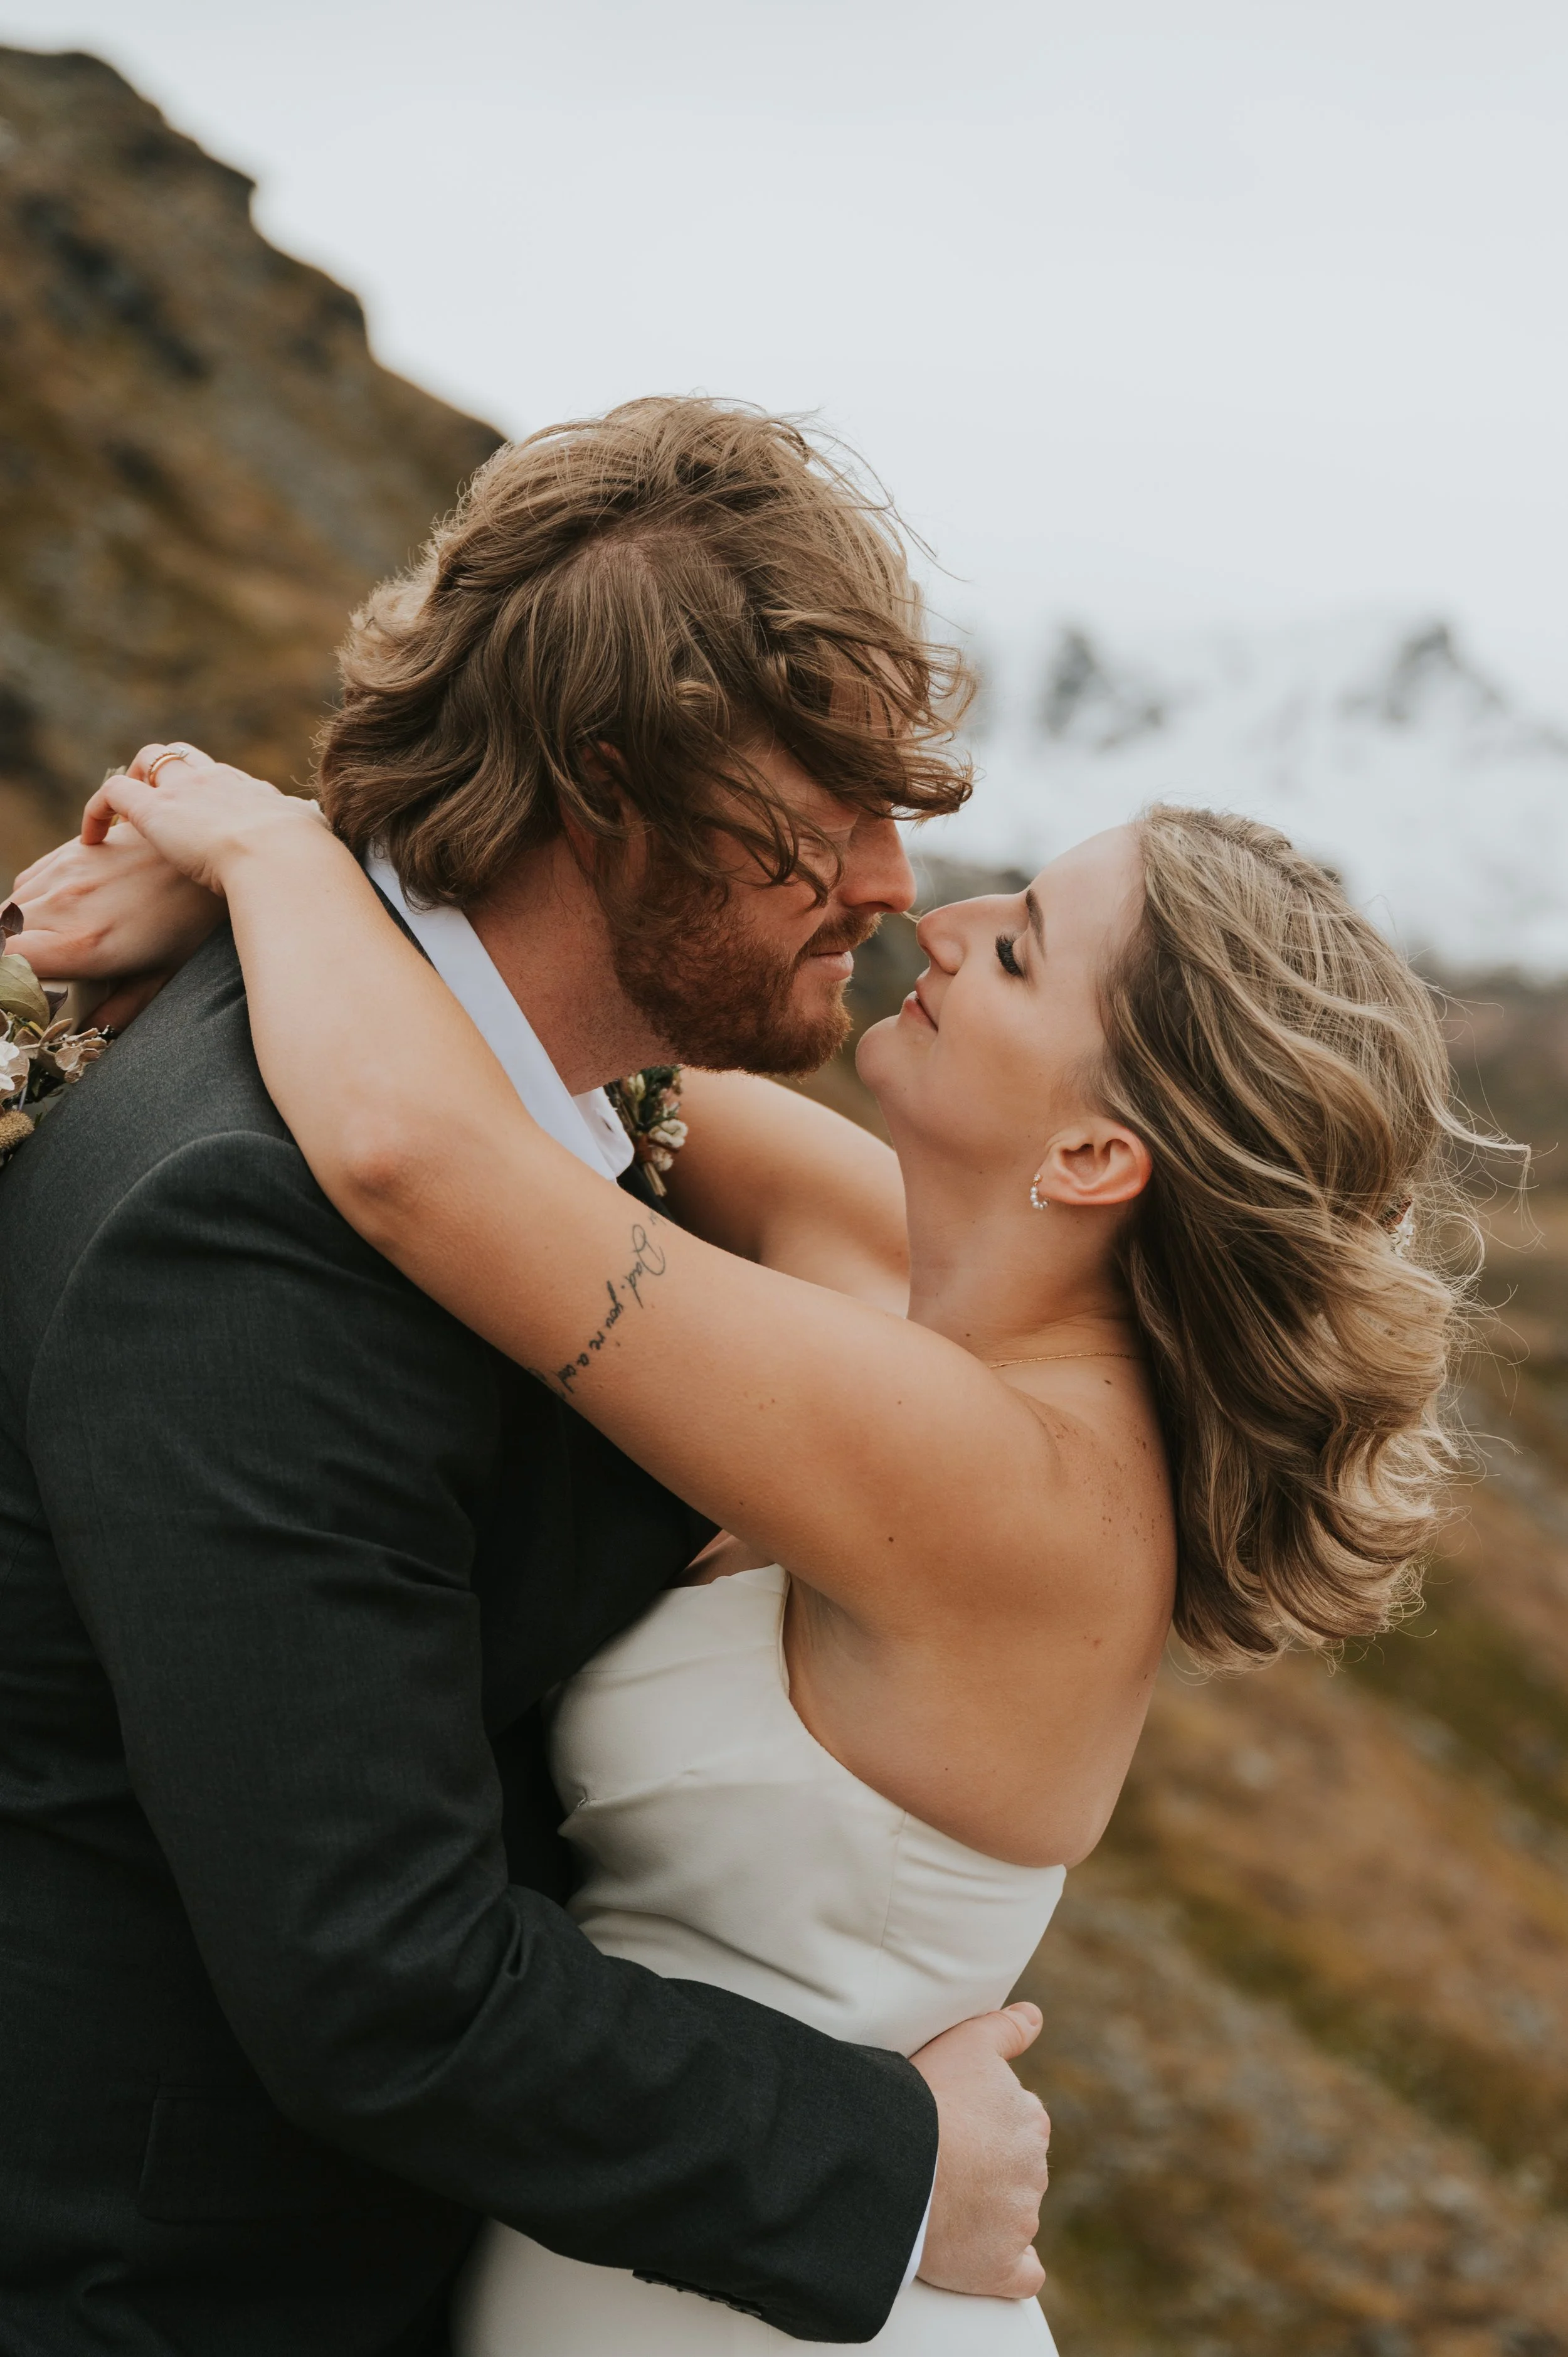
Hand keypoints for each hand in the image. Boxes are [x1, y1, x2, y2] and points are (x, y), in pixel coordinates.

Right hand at [10, 828, 221, 986]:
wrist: (211, 849)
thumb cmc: (193, 920)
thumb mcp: (165, 972)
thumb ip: (123, 1005)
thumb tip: (91, 1031)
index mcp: (84, 944)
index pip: (10, 960)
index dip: (9, 980)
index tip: (21, 993)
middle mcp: (65, 906)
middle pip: (3, 934)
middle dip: (10, 958)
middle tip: (34, 975)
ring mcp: (65, 874)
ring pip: (10, 906)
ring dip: (14, 930)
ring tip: (39, 949)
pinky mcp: (71, 851)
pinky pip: (27, 879)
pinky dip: (27, 901)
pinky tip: (49, 915)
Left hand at [80, 743, 326, 896]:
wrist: (283, 859)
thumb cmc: (307, 865)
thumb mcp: (318, 854)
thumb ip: (317, 853)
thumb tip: (330, 863)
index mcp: (257, 796)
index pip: (227, 782)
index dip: (210, 796)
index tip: (205, 824)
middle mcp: (219, 782)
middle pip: (187, 758)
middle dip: (170, 775)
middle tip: (160, 809)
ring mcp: (186, 792)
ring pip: (152, 760)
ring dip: (138, 780)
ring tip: (127, 818)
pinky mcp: (153, 811)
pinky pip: (113, 792)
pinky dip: (97, 809)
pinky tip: (91, 837)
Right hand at [911, 2002, 1050, 2300]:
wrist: (900, 2162)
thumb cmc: (928, 2096)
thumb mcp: (968, 2042)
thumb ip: (1006, 2028)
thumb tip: (1035, 2017)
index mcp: (1031, 2122)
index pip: (1024, 2125)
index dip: (990, 2126)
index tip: (960, 2127)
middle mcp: (1034, 2173)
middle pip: (1019, 2171)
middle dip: (992, 2169)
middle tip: (946, 2162)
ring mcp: (1020, 2223)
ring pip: (1016, 2217)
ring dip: (990, 2213)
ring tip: (943, 2201)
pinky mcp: (1001, 2268)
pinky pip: (1021, 2274)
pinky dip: (1009, 2268)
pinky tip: (988, 2259)